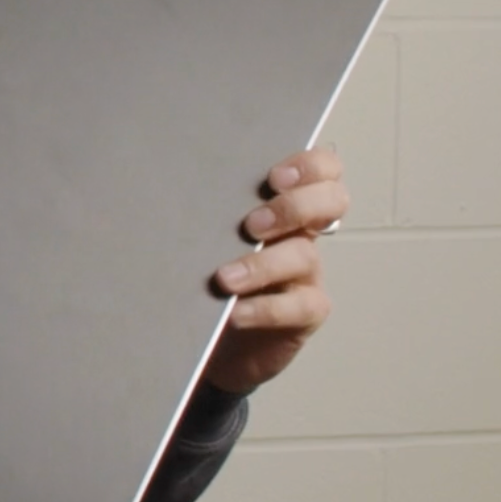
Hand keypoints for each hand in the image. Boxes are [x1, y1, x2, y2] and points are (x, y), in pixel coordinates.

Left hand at [202, 149, 344, 394]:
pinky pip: (299, 307)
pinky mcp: (305, 312)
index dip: (311, 165)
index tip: (274, 176)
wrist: (216, 335)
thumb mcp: (210, 232)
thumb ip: (208, 206)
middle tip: (251, 224)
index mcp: (286, 202)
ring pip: (304, 255)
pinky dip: (265, 309)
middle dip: (294, 207)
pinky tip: (237, 312)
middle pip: (332, 201)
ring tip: (225, 278)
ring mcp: (307, 272)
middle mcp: (302, 231)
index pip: (322, 168)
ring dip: (262, 264)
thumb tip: (168, 180)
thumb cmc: (211, 272)